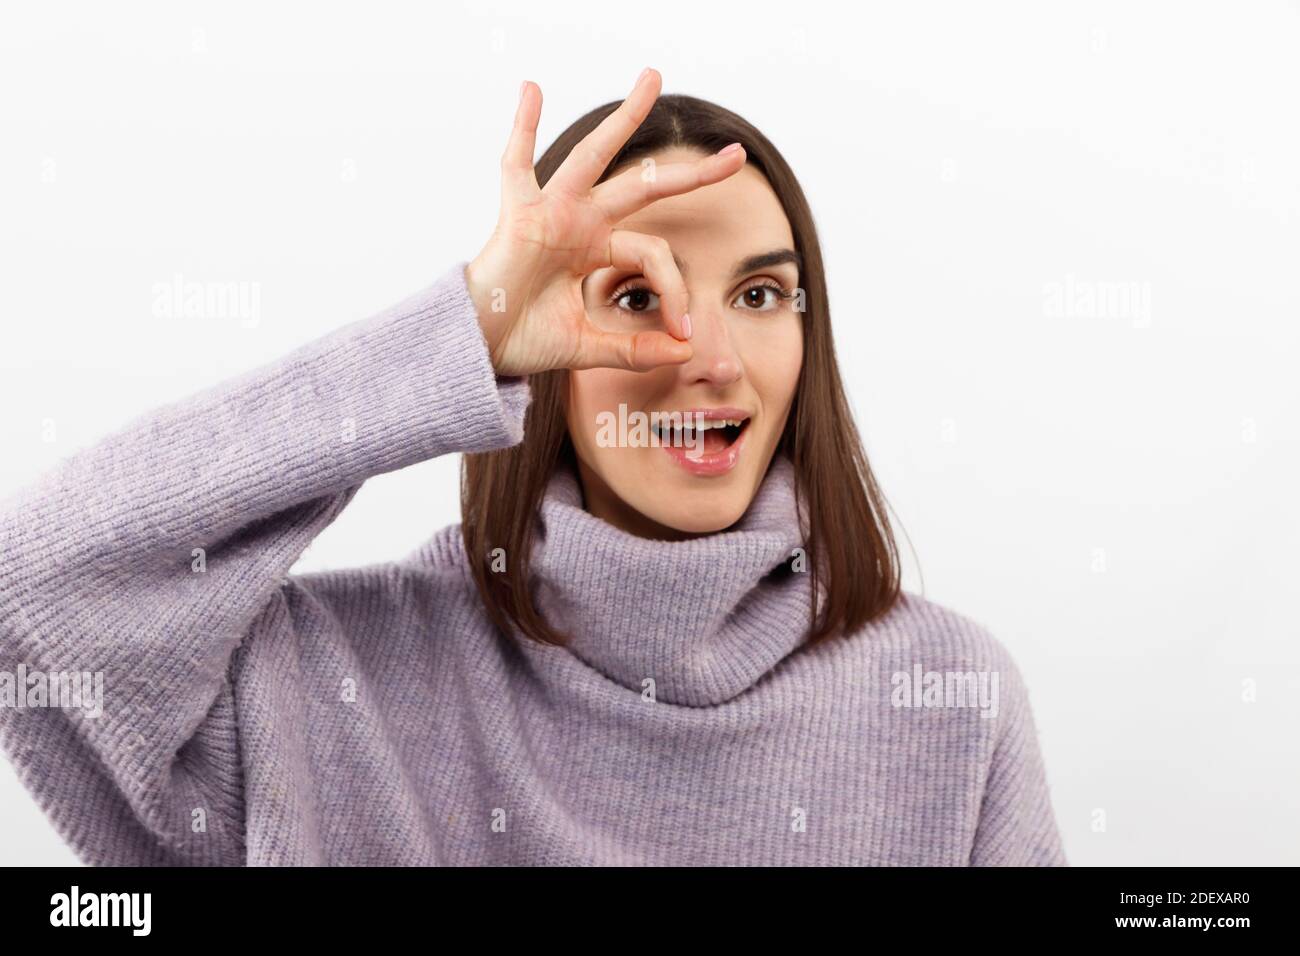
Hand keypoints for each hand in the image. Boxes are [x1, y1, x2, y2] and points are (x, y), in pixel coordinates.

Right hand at [464, 67, 746, 376]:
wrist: (480, 348)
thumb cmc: (526, 339)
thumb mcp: (590, 346)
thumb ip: (634, 350)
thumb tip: (686, 351)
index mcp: (597, 249)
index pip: (654, 255)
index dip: (674, 291)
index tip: (681, 332)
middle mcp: (580, 222)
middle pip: (643, 187)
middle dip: (690, 174)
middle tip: (736, 157)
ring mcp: (552, 212)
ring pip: (595, 157)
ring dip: (625, 118)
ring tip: (653, 79)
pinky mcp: (520, 214)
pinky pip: (517, 164)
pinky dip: (522, 127)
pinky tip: (532, 89)